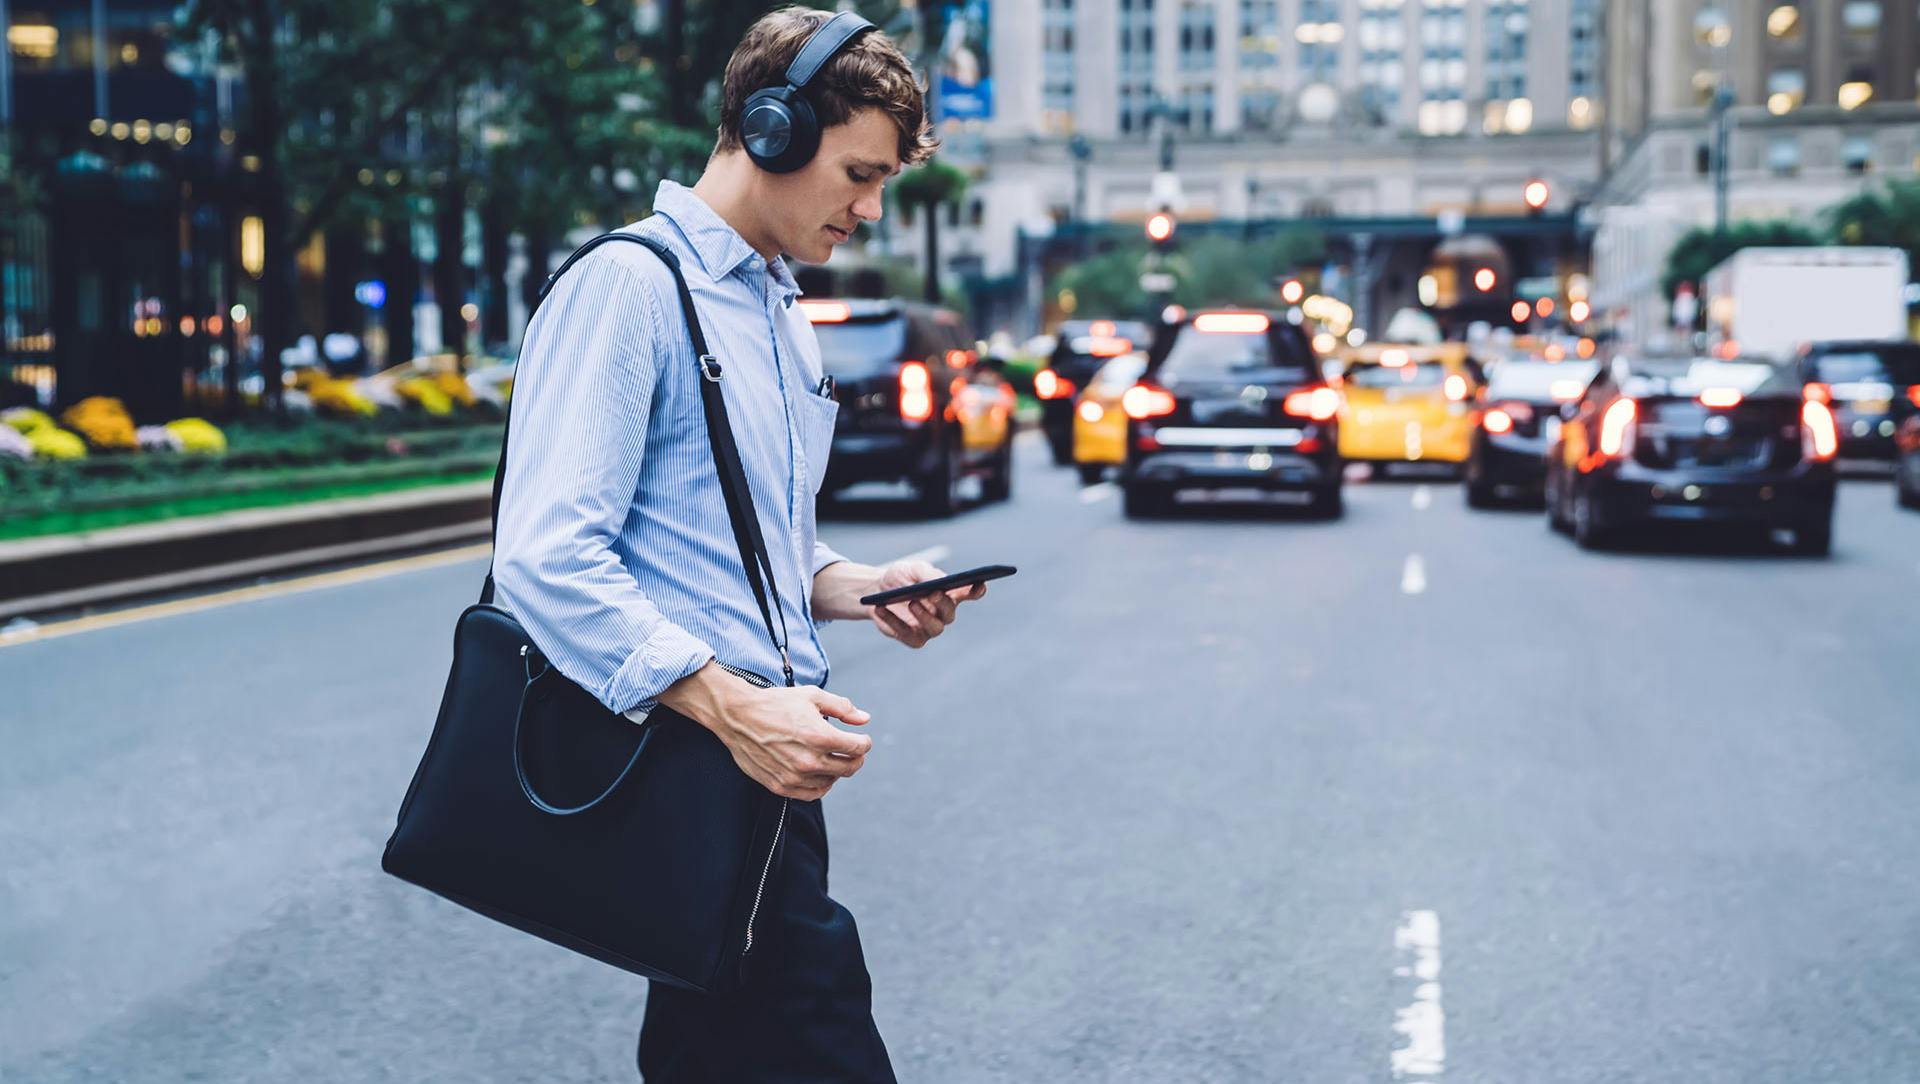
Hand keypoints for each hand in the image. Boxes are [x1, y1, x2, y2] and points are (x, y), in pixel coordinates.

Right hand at [661, 663, 872, 799]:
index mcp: (820, 736)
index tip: (861, 739)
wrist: (738, 717)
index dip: (864, 742)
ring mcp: (794, 776)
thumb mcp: (812, 696)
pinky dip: (821, 785)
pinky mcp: (781, 786)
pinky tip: (819, 773)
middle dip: (856, 758)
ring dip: (837, 771)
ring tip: (832, 758)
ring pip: (832, 781)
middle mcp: (809, 760)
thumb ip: (842, 708)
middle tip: (853, 751)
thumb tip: (864, 719)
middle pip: (849, 768)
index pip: (858, 748)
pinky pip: (812, 794)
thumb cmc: (775, 704)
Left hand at [865, 559, 988, 648]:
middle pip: (950, 612)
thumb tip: (939, 582)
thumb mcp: (912, 569)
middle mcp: (943, 613)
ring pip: (935, 628)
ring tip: (911, 603)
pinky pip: (908, 635)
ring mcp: (929, 628)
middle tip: (933, 593)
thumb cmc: (900, 577)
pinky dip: (894, 621)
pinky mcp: (913, 639)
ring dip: (924, 616)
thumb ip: (927, 574)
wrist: (875, 590)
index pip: (968, 593)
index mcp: (948, 593)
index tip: (979, 584)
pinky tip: (882, 609)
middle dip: (943, 603)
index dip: (976, 590)